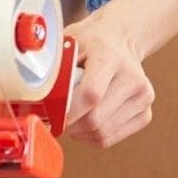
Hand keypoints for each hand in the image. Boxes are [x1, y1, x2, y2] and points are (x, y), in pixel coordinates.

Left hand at [61, 14, 154, 147]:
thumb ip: (54, 68)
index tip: (52, 117)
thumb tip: (31, 99)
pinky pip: (110, 139)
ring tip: (73, 117)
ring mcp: (143, 97)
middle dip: (70, 125)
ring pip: (102, 134)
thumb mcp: (68, 43)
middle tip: (58, 119)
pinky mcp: (146, 113)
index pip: (91, 95)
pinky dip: (92, 136)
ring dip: (80, 133)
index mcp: (111, 57)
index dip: (68, 113)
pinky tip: (87, 120)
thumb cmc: (90, 42)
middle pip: (95, 119)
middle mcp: (133, 78)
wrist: (121, 39)